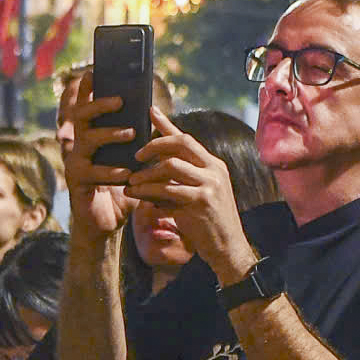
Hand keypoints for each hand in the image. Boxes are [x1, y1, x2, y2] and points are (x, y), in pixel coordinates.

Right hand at [55, 70, 134, 238]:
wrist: (106, 223)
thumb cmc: (120, 189)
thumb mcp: (131, 160)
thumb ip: (137, 140)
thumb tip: (154, 113)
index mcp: (89, 136)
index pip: (85, 107)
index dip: (86, 90)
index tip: (94, 71)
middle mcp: (78, 146)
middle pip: (81, 116)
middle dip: (98, 104)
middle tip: (120, 100)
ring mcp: (75, 163)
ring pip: (86, 140)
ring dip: (109, 134)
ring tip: (131, 133)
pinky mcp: (78, 183)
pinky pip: (92, 173)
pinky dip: (110, 171)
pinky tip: (126, 173)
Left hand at [125, 121, 255, 285]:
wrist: (228, 248)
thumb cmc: (209, 222)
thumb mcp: (200, 193)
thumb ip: (183, 177)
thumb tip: (157, 163)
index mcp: (214, 165)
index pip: (187, 138)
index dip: (166, 125)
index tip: (150, 111)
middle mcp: (214, 170)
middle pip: (180, 144)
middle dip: (153, 146)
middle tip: (136, 157)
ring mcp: (210, 185)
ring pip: (170, 167)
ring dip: (146, 174)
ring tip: (131, 182)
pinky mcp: (201, 202)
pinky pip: (167, 191)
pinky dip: (149, 193)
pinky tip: (139, 198)